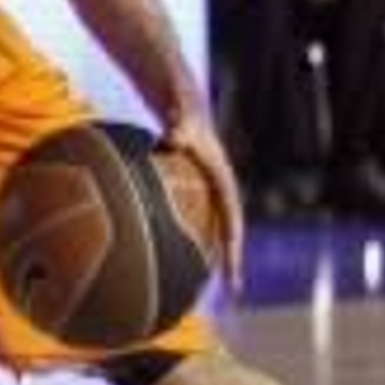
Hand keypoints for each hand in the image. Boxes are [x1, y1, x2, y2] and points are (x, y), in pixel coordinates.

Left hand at [161, 110, 244, 293]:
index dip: (233, 246)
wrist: (175, 94)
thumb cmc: (178, 102)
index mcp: (220, 176)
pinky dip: (173, 229)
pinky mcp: (181, 182)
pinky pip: (181, 212)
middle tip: (233, 290)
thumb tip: (174, 138)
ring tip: (198, 280)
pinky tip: (150, 246)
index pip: (231, 217)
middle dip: (229, 257)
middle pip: (225, 226)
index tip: (234, 274)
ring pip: (204, 222)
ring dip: (203, 248)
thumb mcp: (181, 111)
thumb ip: (181, 123)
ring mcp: (199, 185)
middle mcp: (214, 184)